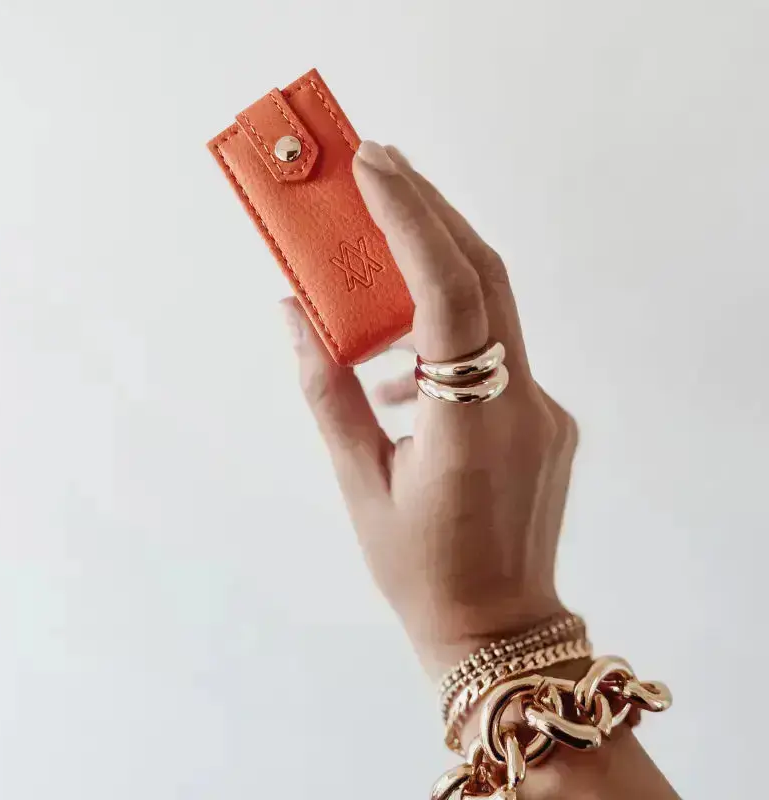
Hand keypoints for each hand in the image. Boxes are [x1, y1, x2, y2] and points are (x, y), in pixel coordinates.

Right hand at [282, 142, 577, 679]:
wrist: (498, 626)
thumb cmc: (420, 571)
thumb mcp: (358, 483)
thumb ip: (326, 391)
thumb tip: (295, 315)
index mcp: (471, 428)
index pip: (451, 297)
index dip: (413, 222)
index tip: (373, 167)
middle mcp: (522, 406)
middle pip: (486, 277)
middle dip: (431, 211)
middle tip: (379, 165)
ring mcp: (543, 410)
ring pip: (495, 308)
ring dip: (436, 266)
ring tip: (375, 257)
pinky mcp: (544, 416)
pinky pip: (496, 351)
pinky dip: (446, 334)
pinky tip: (401, 371)